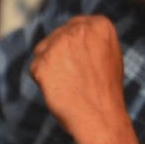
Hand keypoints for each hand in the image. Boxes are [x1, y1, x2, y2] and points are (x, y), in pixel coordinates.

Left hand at [30, 15, 127, 143]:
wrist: (102, 118)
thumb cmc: (106, 91)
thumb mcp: (108, 56)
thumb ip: (91, 39)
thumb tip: (69, 33)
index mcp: (100, 25)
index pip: (75, 27)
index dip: (77, 48)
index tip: (86, 65)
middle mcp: (79, 29)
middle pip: (57, 37)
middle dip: (63, 56)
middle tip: (79, 78)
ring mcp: (59, 44)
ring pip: (44, 51)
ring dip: (52, 67)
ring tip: (72, 84)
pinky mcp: (43, 61)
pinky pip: (36, 68)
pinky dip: (44, 82)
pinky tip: (61, 91)